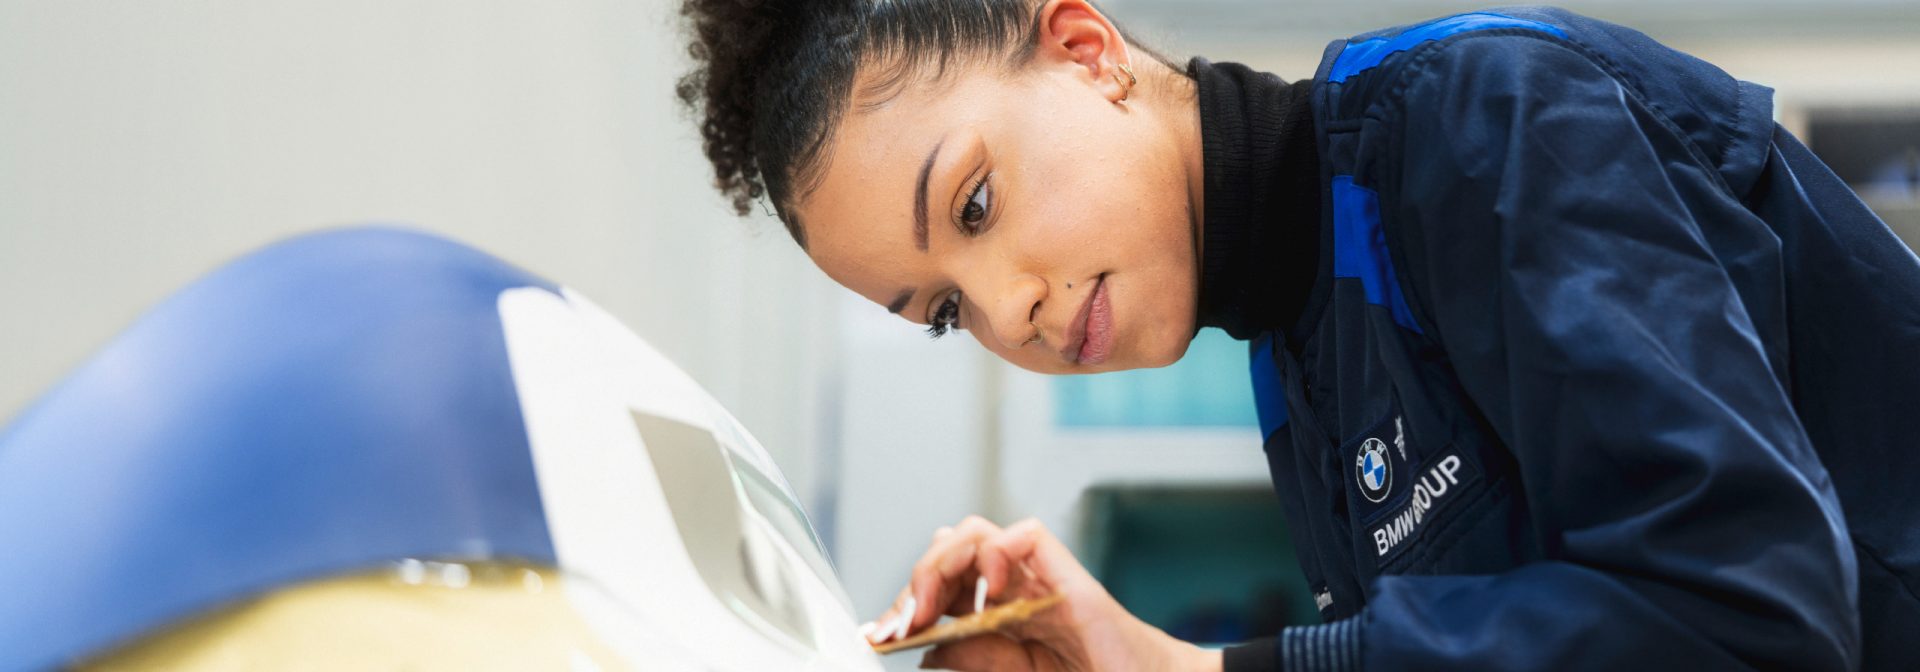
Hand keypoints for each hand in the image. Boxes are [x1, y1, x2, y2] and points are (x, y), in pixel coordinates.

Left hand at [863, 516, 1221, 670]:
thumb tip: (928, 647)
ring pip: (977, 532)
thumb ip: (979, 659)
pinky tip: (990, 589)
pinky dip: (998, 551)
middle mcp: (1018, 589)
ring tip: (935, 604)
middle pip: (952, 548)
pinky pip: (1027, 535)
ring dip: (945, 561)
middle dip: (918, 579)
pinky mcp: (1069, 576)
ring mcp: (1043, 579)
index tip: (882, 632)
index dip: (908, 601)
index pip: (943, 583)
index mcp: (1003, 614)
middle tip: (904, 621)